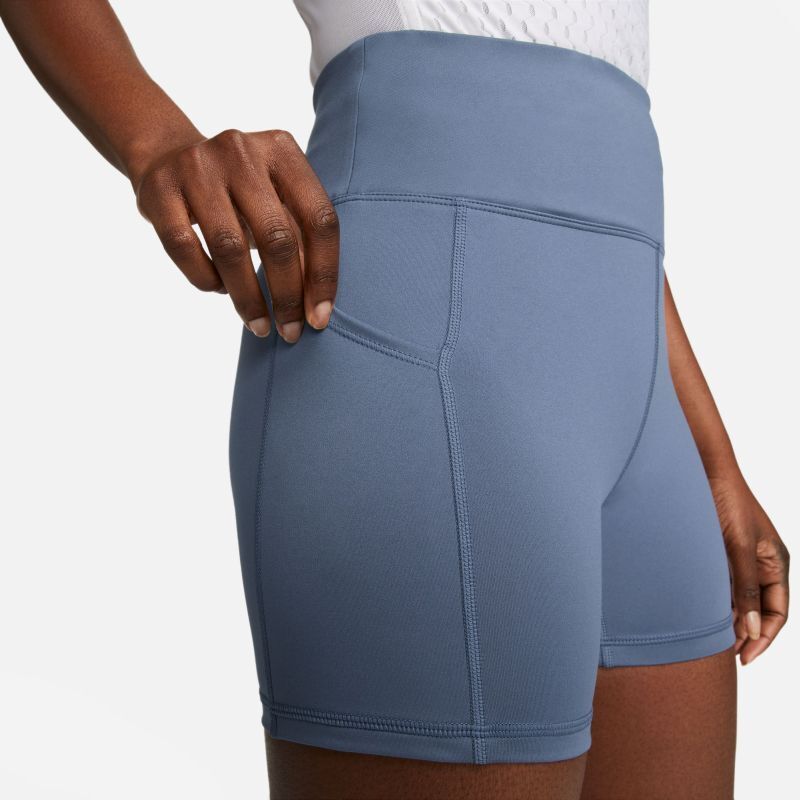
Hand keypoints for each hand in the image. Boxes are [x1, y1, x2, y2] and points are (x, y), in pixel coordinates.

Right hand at [132, 128, 338, 341]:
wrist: (167, 154)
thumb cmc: (239, 192)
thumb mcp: (276, 201)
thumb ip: (301, 239)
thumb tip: (316, 305)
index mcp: (282, 150)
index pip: (319, 219)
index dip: (324, 274)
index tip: (320, 317)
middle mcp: (241, 151)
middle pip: (277, 237)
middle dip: (287, 295)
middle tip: (290, 332)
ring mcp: (196, 166)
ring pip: (229, 248)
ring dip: (248, 298)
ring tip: (259, 324)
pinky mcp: (158, 189)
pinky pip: (185, 249)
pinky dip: (207, 279)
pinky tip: (221, 290)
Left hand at [709, 473, 788, 664]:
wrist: (703, 472)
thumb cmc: (728, 503)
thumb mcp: (739, 548)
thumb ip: (745, 589)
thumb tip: (751, 631)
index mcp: (776, 563)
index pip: (777, 612)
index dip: (764, 636)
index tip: (745, 657)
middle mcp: (760, 564)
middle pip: (757, 610)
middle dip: (745, 633)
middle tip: (724, 654)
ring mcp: (738, 560)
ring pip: (737, 600)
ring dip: (727, 619)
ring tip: (710, 639)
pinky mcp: (718, 554)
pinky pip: (720, 586)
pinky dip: (713, 602)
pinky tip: (699, 614)